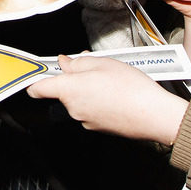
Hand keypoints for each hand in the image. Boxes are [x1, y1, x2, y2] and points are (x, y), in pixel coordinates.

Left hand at [27, 55, 188, 144]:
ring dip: (88, 88)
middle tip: (93, 66)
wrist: (154, 115)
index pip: (38, 88)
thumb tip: (66, 63)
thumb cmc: (131, 89)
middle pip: (63, 90)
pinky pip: (91, 109)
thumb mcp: (102, 63)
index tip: (36, 72)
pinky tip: (116, 93)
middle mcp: (73, 108)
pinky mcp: (98, 127)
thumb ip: (78, 62)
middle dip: (74, 77)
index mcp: (69, 90)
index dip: (35, 79)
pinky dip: (99, 100)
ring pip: (79, 99)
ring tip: (110, 80)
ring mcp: (85, 120)